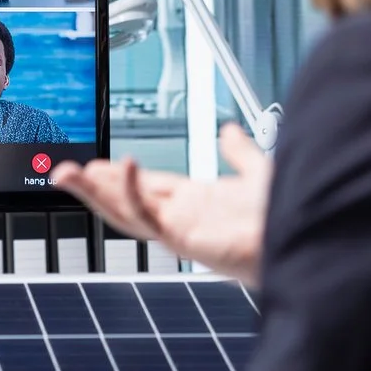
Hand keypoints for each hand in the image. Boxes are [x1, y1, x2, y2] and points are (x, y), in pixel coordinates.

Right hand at [51, 123, 269, 285]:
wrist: (308, 240)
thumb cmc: (288, 215)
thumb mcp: (260, 171)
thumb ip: (240, 152)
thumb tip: (228, 130)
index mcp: (196, 203)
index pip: (146, 187)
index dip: (119, 175)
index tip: (95, 164)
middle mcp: (183, 217)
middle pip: (125, 200)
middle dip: (93, 186)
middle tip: (63, 170)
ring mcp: (182, 230)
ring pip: (125, 212)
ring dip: (93, 193)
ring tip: (65, 174)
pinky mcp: (186, 239)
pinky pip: (149, 217)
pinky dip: (133, 192)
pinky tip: (124, 167)